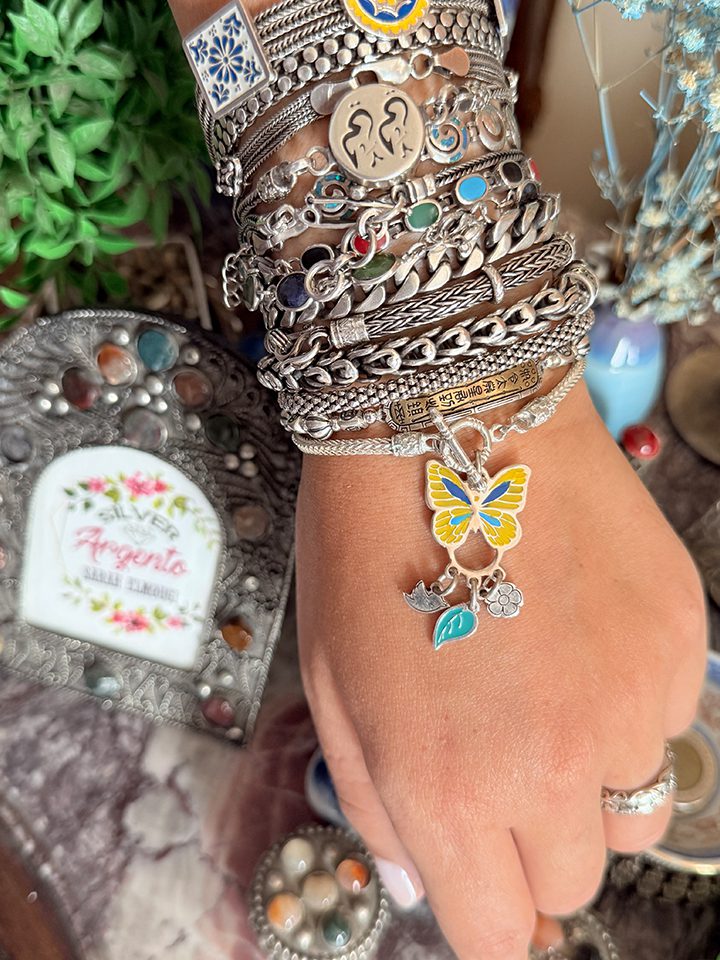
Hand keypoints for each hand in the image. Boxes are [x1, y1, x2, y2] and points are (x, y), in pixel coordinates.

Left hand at [296, 383, 706, 958]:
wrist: (447, 420)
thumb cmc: (367, 545)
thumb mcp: (333, 682)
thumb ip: (376, 801)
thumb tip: (419, 881)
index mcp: (448, 787)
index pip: (496, 932)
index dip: (485, 912)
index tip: (479, 876)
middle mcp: (552, 765)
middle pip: (572, 881)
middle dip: (531, 844)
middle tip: (500, 765)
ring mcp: (628, 701)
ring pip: (631, 807)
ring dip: (589, 778)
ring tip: (544, 694)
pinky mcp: (677, 640)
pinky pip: (666, 719)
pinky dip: (627, 701)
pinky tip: (578, 631)